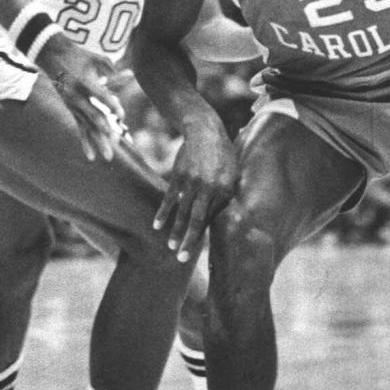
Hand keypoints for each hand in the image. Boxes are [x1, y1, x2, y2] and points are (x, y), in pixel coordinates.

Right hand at [37, 34, 126, 161]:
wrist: (50, 55)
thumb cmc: (77, 54)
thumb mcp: (94, 58)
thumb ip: (111, 68)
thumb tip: (130, 74)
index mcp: (83, 83)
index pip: (99, 96)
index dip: (110, 104)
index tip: (120, 114)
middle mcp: (76, 97)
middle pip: (93, 116)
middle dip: (104, 128)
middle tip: (114, 139)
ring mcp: (72, 106)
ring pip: (87, 127)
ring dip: (98, 142)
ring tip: (109, 156)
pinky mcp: (71, 111)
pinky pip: (79, 129)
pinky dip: (85, 143)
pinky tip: (91, 157)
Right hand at [153, 122, 237, 262]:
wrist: (205, 131)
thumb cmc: (222, 156)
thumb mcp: (231, 175)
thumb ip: (225, 196)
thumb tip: (218, 217)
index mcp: (225, 190)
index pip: (213, 219)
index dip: (205, 234)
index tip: (198, 249)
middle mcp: (209, 188)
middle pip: (197, 220)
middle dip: (189, 241)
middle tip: (182, 259)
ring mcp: (192, 182)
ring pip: (182, 212)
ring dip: (175, 231)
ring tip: (170, 248)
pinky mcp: (178, 176)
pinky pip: (169, 198)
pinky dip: (163, 213)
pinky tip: (157, 226)